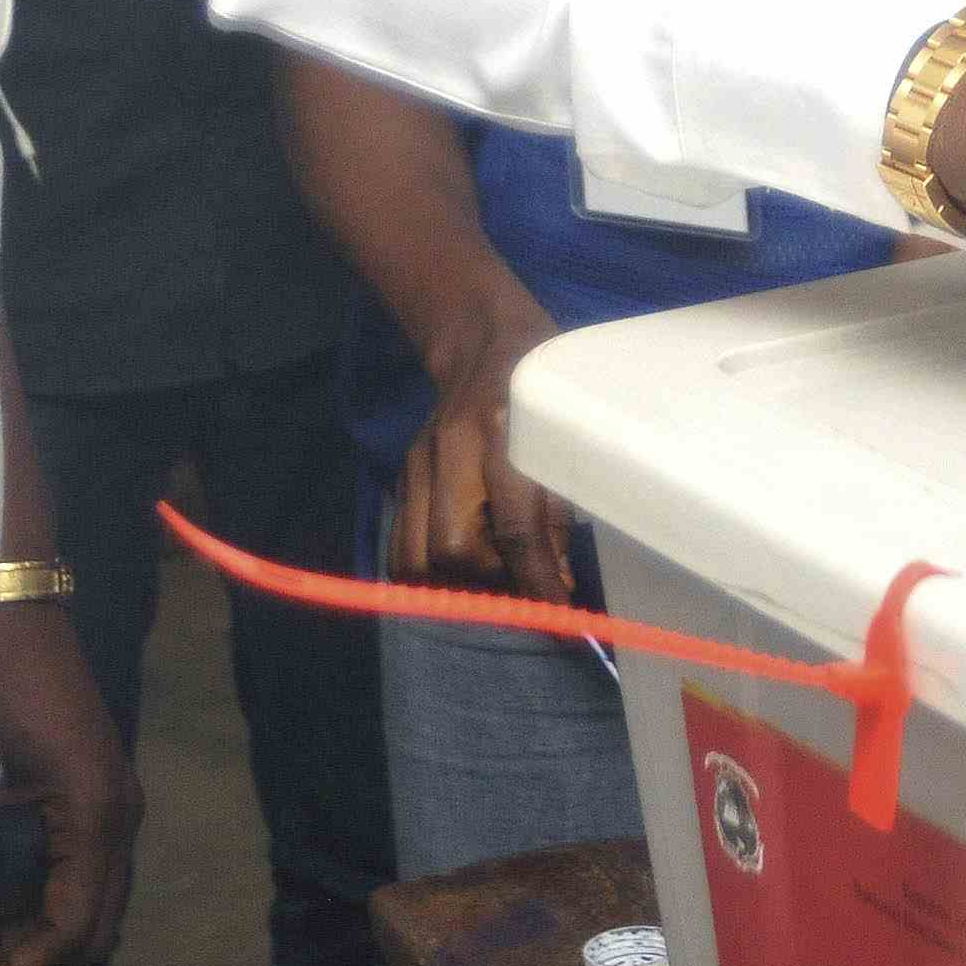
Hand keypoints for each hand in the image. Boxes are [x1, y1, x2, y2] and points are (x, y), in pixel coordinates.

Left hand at [0, 595, 137, 965]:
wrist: (10, 602)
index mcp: (94, 813)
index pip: (72, 929)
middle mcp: (119, 815)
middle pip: (96, 931)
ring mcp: (115, 803)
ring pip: (95, 906)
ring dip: (44, 940)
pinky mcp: (96, 793)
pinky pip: (84, 874)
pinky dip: (46, 906)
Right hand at [396, 285, 577, 601]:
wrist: (484, 341)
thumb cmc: (541, 389)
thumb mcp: (565, 442)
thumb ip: (556, 516)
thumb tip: (558, 589)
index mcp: (501, 434)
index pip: (515, 530)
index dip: (538, 584)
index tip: (562, 624)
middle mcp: (448, 452)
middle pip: (451, 551)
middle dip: (491, 586)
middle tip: (524, 591)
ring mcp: (416, 465)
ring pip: (416, 556)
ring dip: (456, 585)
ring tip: (492, 584)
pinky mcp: (402, 476)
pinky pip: (401, 544)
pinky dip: (428, 573)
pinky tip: (459, 576)